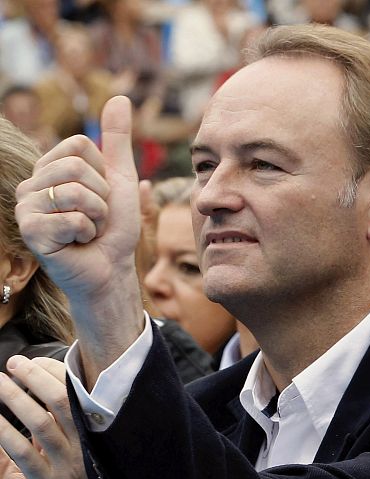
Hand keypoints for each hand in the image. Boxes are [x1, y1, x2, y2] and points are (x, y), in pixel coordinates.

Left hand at [0, 357, 111, 478]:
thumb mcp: (99, 456)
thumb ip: (83, 431)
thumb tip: (65, 402)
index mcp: (98, 435)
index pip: (78, 394)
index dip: (57, 374)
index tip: (38, 361)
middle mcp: (84, 445)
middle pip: (59, 401)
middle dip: (35, 378)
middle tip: (14, 364)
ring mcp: (67, 464)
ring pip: (40, 422)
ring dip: (16, 399)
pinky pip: (23, 453)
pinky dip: (5, 432)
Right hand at [15, 96, 146, 384]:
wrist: (112, 268)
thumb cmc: (114, 228)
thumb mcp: (121, 178)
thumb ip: (117, 140)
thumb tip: (120, 97)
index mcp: (50, 167)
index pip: (81, 145)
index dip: (104, 174)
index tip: (101, 197)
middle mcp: (32, 183)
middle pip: (77, 167)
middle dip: (101, 197)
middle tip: (96, 218)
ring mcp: (26, 207)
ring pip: (75, 191)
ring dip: (96, 216)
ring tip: (89, 230)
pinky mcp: (30, 231)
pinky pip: (71, 218)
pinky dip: (87, 233)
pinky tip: (78, 243)